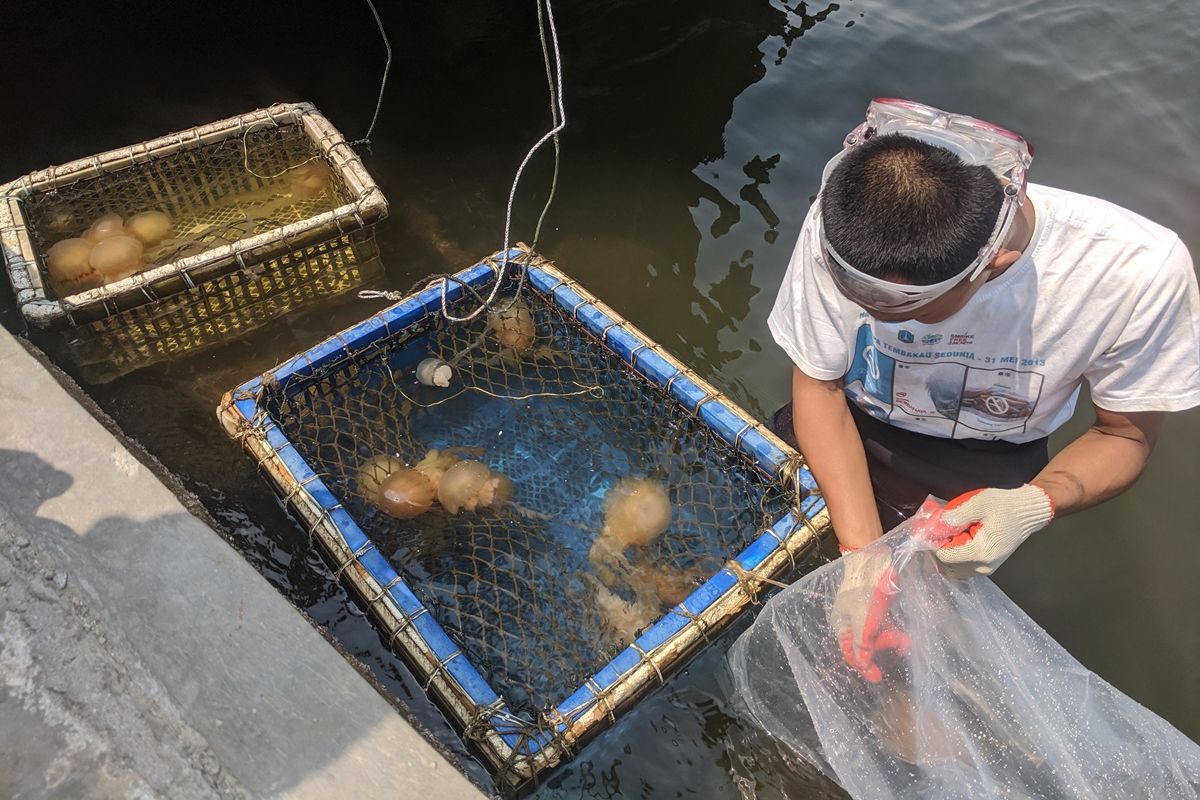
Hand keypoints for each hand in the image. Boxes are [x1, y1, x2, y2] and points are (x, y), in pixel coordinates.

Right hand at [830, 547, 909, 682]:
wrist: (873, 562)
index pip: (851, 653)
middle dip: (883, 646)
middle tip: (897, 644)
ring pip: (879, 637)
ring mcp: (867, 617)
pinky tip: (905, 639)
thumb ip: (862, 644)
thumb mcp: (863, 621)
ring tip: (906, 642)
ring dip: (893, 641)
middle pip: (867, 646)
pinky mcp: (879, 610)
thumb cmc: (864, 592)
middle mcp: (853, 624)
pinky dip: (895, 633)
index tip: (878, 678)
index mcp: (843, 627)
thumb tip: (862, 665)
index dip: (863, 666)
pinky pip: (887, 628)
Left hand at [934, 485, 1054, 577]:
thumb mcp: (978, 503)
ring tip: (953, 533)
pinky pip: (961, 568)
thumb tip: (933, 526)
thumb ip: (955, 516)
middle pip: (946, 565)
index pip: (944, 556)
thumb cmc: (1005, 506)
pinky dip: (955, 556)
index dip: (935, 541)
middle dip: (940, 546)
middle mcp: (983, 566)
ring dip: (946, 552)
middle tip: (944, 528)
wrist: (1027, 513)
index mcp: (981, 552)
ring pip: (952, 569)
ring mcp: (985, 570)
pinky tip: (959, 540)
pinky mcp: (986, 568)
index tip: (935, 527)